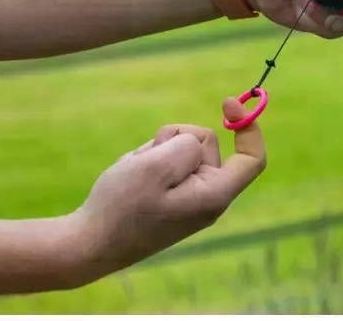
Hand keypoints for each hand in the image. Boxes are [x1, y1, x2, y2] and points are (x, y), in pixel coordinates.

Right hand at [71, 99, 265, 279]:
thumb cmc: (122, 206)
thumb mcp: (154, 166)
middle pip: (206, 144)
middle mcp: (207, 198)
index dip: (247, 126)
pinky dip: (150, 161)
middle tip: (148, 161)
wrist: (90, 242)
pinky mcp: (171, 197)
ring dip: (158, 151)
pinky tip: (132, 177)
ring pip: (181, 149)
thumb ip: (185, 146)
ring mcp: (188, 198)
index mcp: (214, 195)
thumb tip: (195, 143)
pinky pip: (166, 162)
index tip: (226, 101)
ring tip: (136, 174)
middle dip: (177, 139)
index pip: (252, 159)